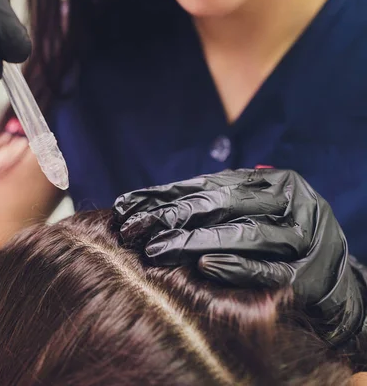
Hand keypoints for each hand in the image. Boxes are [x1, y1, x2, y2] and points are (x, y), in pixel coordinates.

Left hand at [113, 169, 365, 343]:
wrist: (332, 278)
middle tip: (134, 230)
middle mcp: (288, 201)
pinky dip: (236, 267)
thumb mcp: (248, 210)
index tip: (125, 206)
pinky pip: (267, 270)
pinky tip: (203, 267)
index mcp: (271, 180)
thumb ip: (210, 203)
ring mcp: (300, 237)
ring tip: (156, 250)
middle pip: (222, 204)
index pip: (208, 184)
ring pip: (242, 234)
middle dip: (172, 215)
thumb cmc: (276, 239)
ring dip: (194, 242)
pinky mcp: (306, 276)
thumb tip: (145, 203)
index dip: (164, 194)